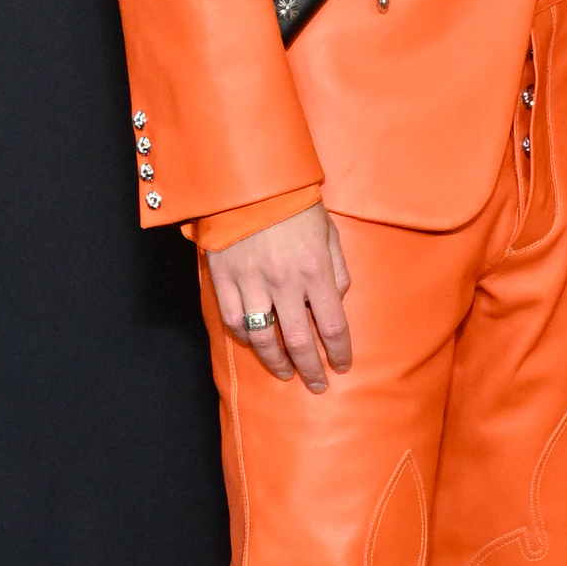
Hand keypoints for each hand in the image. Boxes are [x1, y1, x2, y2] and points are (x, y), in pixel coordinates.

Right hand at [207, 203, 352, 390]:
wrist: (248, 180)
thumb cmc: (295, 203)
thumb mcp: (329, 231)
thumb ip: (337, 269)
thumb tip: (337, 300)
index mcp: (316, 270)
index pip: (332, 325)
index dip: (338, 351)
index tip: (341, 366)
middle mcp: (285, 283)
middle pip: (299, 341)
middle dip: (310, 368)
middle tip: (316, 385)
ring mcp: (252, 283)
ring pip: (264, 337)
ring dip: (277, 361)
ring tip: (286, 372)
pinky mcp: (225, 279)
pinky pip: (235, 320)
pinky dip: (246, 337)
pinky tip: (256, 344)